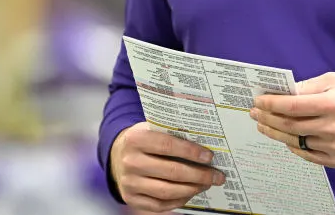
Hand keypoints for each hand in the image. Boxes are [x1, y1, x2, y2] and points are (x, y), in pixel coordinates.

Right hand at [110, 121, 225, 212]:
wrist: (118, 155)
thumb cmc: (144, 140)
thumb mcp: (152, 129)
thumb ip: (172, 132)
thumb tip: (205, 141)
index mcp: (136, 139)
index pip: (168, 145)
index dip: (191, 152)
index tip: (209, 157)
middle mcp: (130, 161)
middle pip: (171, 171)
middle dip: (199, 175)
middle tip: (216, 175)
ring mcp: (130, 182)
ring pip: (167, 191)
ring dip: (192, 189)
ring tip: (206, 184)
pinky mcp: (131, 199)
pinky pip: (159, 205)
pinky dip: (179, 200)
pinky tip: (190, 193)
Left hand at [250, 72, 334, 167]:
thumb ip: (311, 87)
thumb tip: (287, 92)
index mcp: (332, 103)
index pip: (292, 105)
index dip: (272, 104)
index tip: (258, 101)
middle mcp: (333, 127)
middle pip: (290, 126)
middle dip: (269, 119)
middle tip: (255, 114)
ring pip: (298, 142)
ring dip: (278, 134)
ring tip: (265, 126)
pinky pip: (311, 156)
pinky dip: (296, 148)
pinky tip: (287, 141)